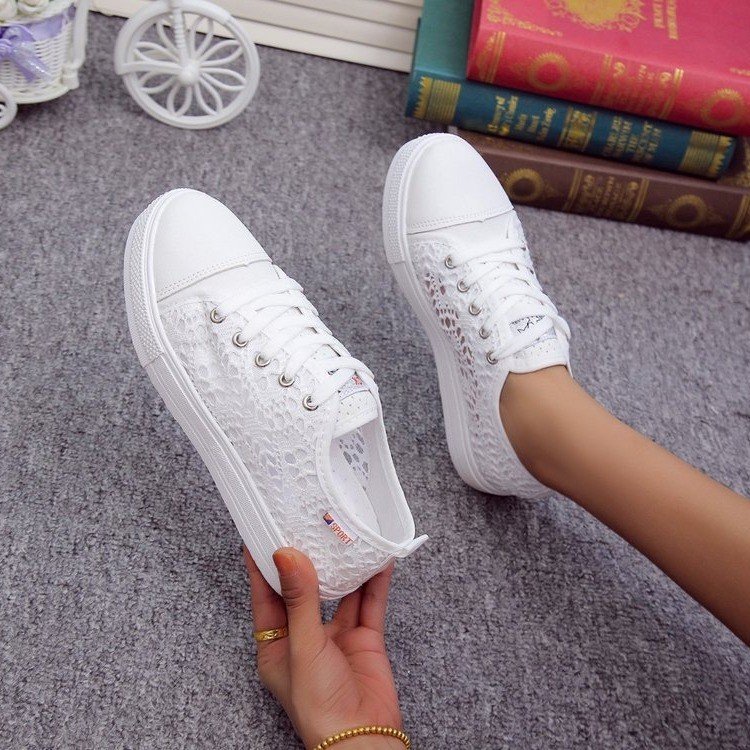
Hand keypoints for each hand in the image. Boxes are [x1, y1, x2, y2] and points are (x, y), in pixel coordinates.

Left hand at [244, 546, 404, 749]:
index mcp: (276, 644)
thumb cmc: (319, 705)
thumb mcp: (302, 647)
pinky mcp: (365, 639)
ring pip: (340, 593)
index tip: (261, 531)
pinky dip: (374, 582)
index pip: (266, 596)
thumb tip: (286, 556)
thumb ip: (299, 600)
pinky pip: (369, 604)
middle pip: (304, 589)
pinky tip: (378, 561)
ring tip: (344, 535)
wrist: (362, 737)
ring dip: (343, 567)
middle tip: (307, 524)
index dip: (263, 565)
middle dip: (307, 559)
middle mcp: (305, 637)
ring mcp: (336, 637)